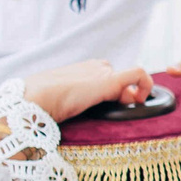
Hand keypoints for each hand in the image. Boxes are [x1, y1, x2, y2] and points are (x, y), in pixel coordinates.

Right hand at [21, 60, 154, 123]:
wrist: (35, 98)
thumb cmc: (40, 103)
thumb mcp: (59, 100)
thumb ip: (72, 102)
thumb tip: (78, 113)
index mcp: (82, 70)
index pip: (107, 75)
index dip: (116, 91)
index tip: (114, 107)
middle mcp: (94, 67)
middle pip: (120, 79)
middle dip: (125, 96)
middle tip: (117, 113)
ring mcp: (102, 72)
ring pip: (130, 79)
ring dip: (133, 96)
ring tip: (122, 111)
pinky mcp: (108, 80)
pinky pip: (139, 74)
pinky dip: (146, 85)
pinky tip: (139, 101)